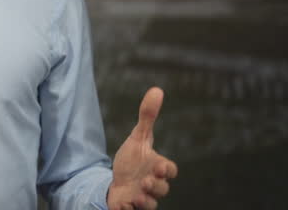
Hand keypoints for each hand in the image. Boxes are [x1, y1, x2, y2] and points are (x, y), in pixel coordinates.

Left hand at [108, 87, 177, 209]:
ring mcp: (143, 198)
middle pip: (162, 189)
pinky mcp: (131, 208)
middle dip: (156, 185)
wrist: (116, 183)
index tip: (159, 165)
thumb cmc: (132, 161)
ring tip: (136, 195)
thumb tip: (157, 90)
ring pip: (151, 204)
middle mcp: (153, 185)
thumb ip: (147, 117)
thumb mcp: (137, 138)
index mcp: (157, 168)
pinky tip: (123, 205)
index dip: (168, 170)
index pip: (171, 170)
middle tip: (145, 180)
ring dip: (145, 201)